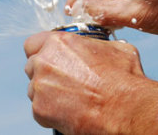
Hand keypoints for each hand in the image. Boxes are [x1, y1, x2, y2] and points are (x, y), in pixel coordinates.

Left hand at [24, 31, 144, 133]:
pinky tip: (69, 112)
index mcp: (58, 43)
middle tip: (62, 82)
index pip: (32, 44)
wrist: (125, 110)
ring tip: (70, 99)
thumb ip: (95, 45)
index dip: (40, 52)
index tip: (48, 59)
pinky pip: (38, 110)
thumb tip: (98, 48)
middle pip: (32, 67)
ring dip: (46, 94)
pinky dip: (50, 113)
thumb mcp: (115, 49)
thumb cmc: (123, 80)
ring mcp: (39, 86)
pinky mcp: (40, 109)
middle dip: (44, 74)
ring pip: (34, 89)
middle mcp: (44, 61)